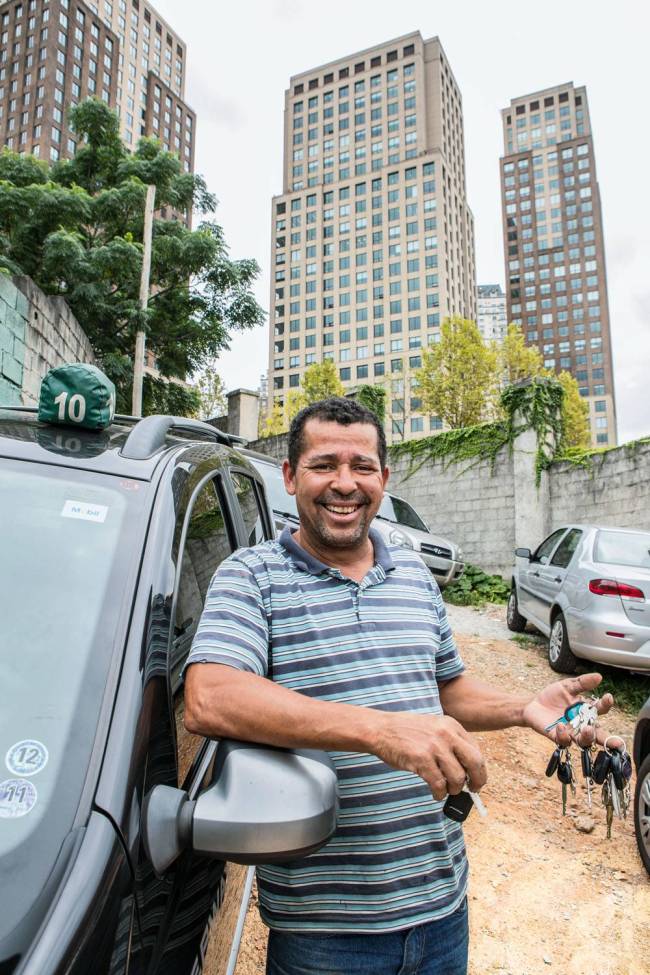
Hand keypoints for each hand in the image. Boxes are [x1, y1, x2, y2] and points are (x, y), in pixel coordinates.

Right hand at [372, 711, 486, 800]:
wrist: (381, 729)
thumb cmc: (406, 732)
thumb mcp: (433, 727)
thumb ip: (450, 742)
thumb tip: (467, 770)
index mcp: (451, 725)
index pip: (476, 750)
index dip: (479, 769)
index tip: (477, 779)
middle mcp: (446, 734)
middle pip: (475, 762)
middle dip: (477, 781)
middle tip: (473, 790)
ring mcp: (434, 746)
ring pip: (458, 777)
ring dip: (454, 789)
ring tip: (447, 790)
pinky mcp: (421, 759)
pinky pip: (439, 784)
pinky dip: (440, 793)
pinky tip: (436, 794)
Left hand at [522, 672, 617, 747]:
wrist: (533, 704)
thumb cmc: (553, 696)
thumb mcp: (567, 686)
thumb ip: (582, 683)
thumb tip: (598, 677)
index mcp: (586, 710)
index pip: (600, 710)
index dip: (605, 704)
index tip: (608, 697)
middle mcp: (581, 724)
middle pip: (597, 734)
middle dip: (608, 739)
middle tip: (616, 742)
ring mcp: (570, 732)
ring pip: (584, 741)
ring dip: (588, 737)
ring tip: (588, 729)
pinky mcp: (557, 737)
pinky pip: (563, 740)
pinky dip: (563, 735)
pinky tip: (560, 726)